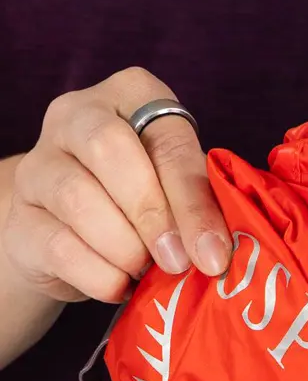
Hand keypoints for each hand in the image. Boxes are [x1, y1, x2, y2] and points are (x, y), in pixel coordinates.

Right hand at [3, 67, 231, 304]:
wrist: (77, 234)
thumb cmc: (144, 198)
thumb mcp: (177, 187)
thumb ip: (197, 201)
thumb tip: (215, 250)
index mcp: (131, 95)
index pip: (167, 138)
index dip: (193, 199)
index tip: (214, 251)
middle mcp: (75, 116)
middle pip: (110, 149)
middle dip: (152, 214)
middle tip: (178, 261)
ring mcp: (39, 163)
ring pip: (78, 198)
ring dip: (124, 247)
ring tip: (147, 272)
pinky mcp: (20, 216)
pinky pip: (58, 245)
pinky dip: (98, 275)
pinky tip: (119, 285)